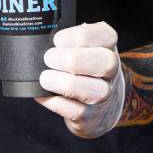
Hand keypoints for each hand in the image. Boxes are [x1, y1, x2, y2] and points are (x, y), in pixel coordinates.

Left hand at [36, 22, 125, 138]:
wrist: (102, 106)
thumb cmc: (83, 67)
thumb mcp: (83, 47)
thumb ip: (68, 39)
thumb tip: (40, 37)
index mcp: (108, 46)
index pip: (104, 35)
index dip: (77, 36)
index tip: (57, 40)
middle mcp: (111, 70)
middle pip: (104, 62)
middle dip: (72, 59)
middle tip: (48, 58)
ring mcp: (104, 96)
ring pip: (95, 90)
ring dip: (65, 83)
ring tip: (45, 78)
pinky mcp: (90, 117)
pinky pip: (75, 111)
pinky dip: (55, 102)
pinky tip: (42, 95)